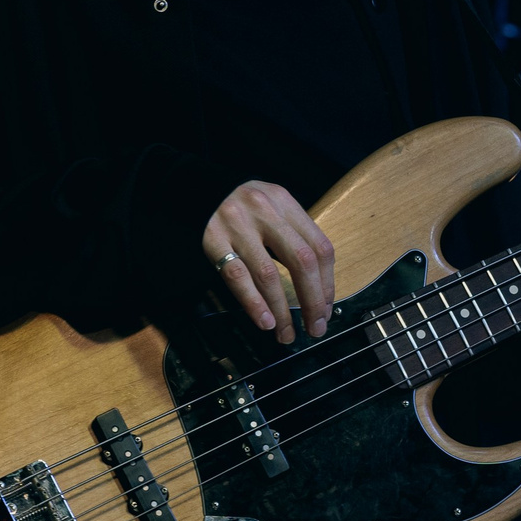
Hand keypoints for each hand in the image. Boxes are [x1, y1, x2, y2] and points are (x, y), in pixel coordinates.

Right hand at [201, 180, 333, 344]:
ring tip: (286, 332)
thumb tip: (317, 286)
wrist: (193, 187)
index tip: (326, 309)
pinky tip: (264, 321)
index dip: (327, 284)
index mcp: (285, 202)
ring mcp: (237, 225)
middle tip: (315, 327)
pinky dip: (254, 303)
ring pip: (268, 274)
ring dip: (282, 310)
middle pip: (301, 261)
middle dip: (312, 301)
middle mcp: (265, 211)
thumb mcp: (270, 207)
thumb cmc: (239, 205)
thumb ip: (292, 235)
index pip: (319, 247)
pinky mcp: (213, 239)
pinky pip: (237, 276)